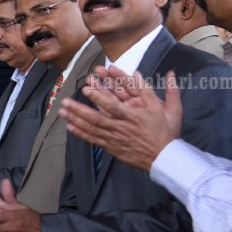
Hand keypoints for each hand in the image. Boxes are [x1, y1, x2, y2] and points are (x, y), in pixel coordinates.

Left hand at [58, 65, 182, 171]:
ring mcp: (115, 139)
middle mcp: (121, 128)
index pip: (112, 106)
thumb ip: (160, 91)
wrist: (165, 158)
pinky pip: (93, 140)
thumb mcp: (169, 110)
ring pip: (92, 129)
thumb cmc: (165, 133)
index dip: (98, 97)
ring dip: (75, 119)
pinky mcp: (112, 148)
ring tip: (62, 111)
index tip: (86, 89)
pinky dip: (81, 133)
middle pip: (96, 118)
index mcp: (133, 116)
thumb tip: (144, 73)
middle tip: (64, 102)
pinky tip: (70, 126)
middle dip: (78, 110)